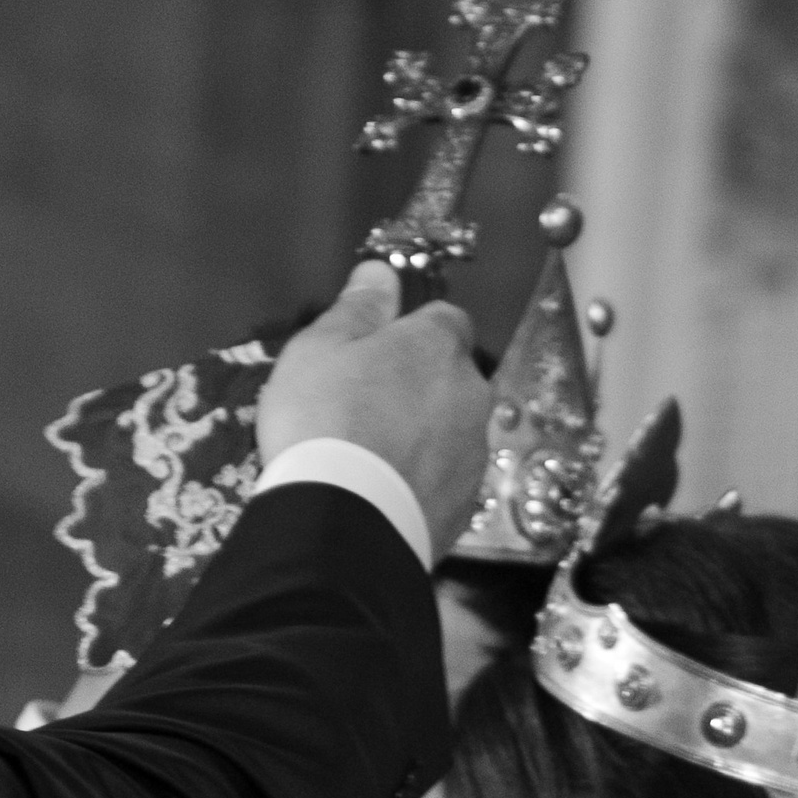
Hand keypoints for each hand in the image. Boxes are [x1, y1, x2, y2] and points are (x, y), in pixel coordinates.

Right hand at [257, 260, 492, 562]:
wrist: (345, 524)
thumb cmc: (325, 420)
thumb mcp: (322, 346)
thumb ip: (358, 307)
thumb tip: (381, 272)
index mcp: (440, 346)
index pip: (446, 319)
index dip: (415, 331)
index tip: (381, 349)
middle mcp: (471, 395)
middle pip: (453, 378)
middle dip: (421, 385)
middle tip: (368, 406)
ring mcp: (474, 454)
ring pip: (453, 430)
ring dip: (425, 434)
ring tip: (375, 455)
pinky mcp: (467, 506)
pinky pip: (447, 479)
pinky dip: (425, 479)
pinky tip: (388, 490)